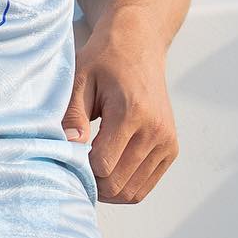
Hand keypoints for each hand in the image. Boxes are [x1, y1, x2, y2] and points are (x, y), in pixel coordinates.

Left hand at [62, 22, 179, 203]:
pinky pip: (146, 184)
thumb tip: (69, 145)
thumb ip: (73, 114)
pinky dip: (125, 186)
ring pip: (134, 191)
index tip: (66, 156)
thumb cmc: (103, 60)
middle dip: (93, 184)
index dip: (81, 167)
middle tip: (73, 169)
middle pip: (119, 184)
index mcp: (131, 113)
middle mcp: (155, 131)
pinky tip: (107, 170)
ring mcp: (166, 142)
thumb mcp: (79, 79)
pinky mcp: (171, 149)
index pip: (104, 164)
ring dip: (109, 190)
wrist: (138, 46)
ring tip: (89, 171)